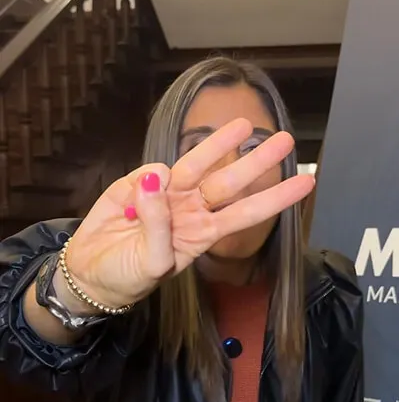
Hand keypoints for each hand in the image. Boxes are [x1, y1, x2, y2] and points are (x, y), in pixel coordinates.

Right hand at [65, 119, 313, 308]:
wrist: (89, 272)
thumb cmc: (127, 275)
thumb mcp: (151, 264)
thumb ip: (158, 228)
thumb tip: (156, 180)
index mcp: (202, 234)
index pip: (246, 214)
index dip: (275, 198)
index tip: (306, 183)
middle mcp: (190, 211)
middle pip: (229, 182)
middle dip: (257, 162)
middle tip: (285, 140)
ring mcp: (165, 195)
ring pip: (196, 164)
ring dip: (219, 145)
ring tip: (243, 125)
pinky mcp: (136, 184)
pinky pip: (151, 173)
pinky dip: (147, 181)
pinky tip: (133, 201)